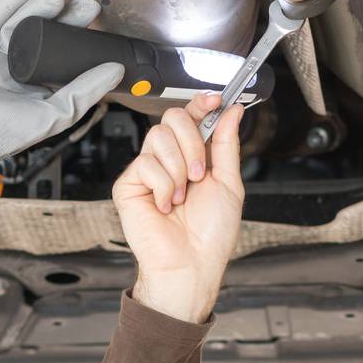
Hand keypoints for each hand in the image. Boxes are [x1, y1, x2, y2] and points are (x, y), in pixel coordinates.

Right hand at [0, 0, 124, 182]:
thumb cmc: (10, 133)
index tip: (91, 13)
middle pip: (39, 27)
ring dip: (36, 4)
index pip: (59, 45)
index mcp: (38, 75)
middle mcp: (17, 60)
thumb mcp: (58, 112)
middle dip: (59, 13)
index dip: (75, 27)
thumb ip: (86, 90)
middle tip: (79, 3)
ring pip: (16, 18)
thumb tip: (117, 70)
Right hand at [113, 93, 245, 323]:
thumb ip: (227, 144)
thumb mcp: (229, 183)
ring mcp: (148, 171)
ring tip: (182, 196)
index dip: (202, 103)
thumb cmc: (210, 234)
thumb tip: (232, 111)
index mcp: (194, 157)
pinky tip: (165, 206)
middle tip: (199, 174)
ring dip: (178, 168)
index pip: (193, 117)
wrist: (191, 263)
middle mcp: (170, 160)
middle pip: (172, 118)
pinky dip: (162, 186)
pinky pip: (145, 163)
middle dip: (191, 142)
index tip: (215, 99)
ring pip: (158, 137)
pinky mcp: (129, 185)